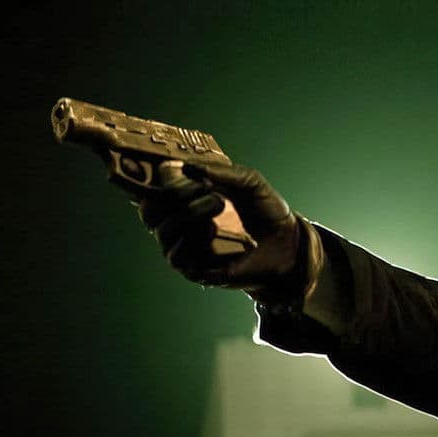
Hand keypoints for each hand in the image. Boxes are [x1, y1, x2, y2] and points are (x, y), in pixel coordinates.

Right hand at [136, 162, 310, 295]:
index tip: (169, 168)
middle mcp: (179, 222)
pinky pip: (177, 256)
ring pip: (163, 230)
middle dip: (170, 195)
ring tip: (218, 203)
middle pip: (149, 209)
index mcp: (185, 199)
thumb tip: (188, 167)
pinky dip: (190, 241)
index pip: (150, 188)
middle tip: (199, 187)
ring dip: (188, 213)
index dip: (151, 178)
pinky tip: (211, 230)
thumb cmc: (266, 212)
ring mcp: (185, 246)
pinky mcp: (194, 269)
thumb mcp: (249, 182)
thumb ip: (222, 171)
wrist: (287, 245)